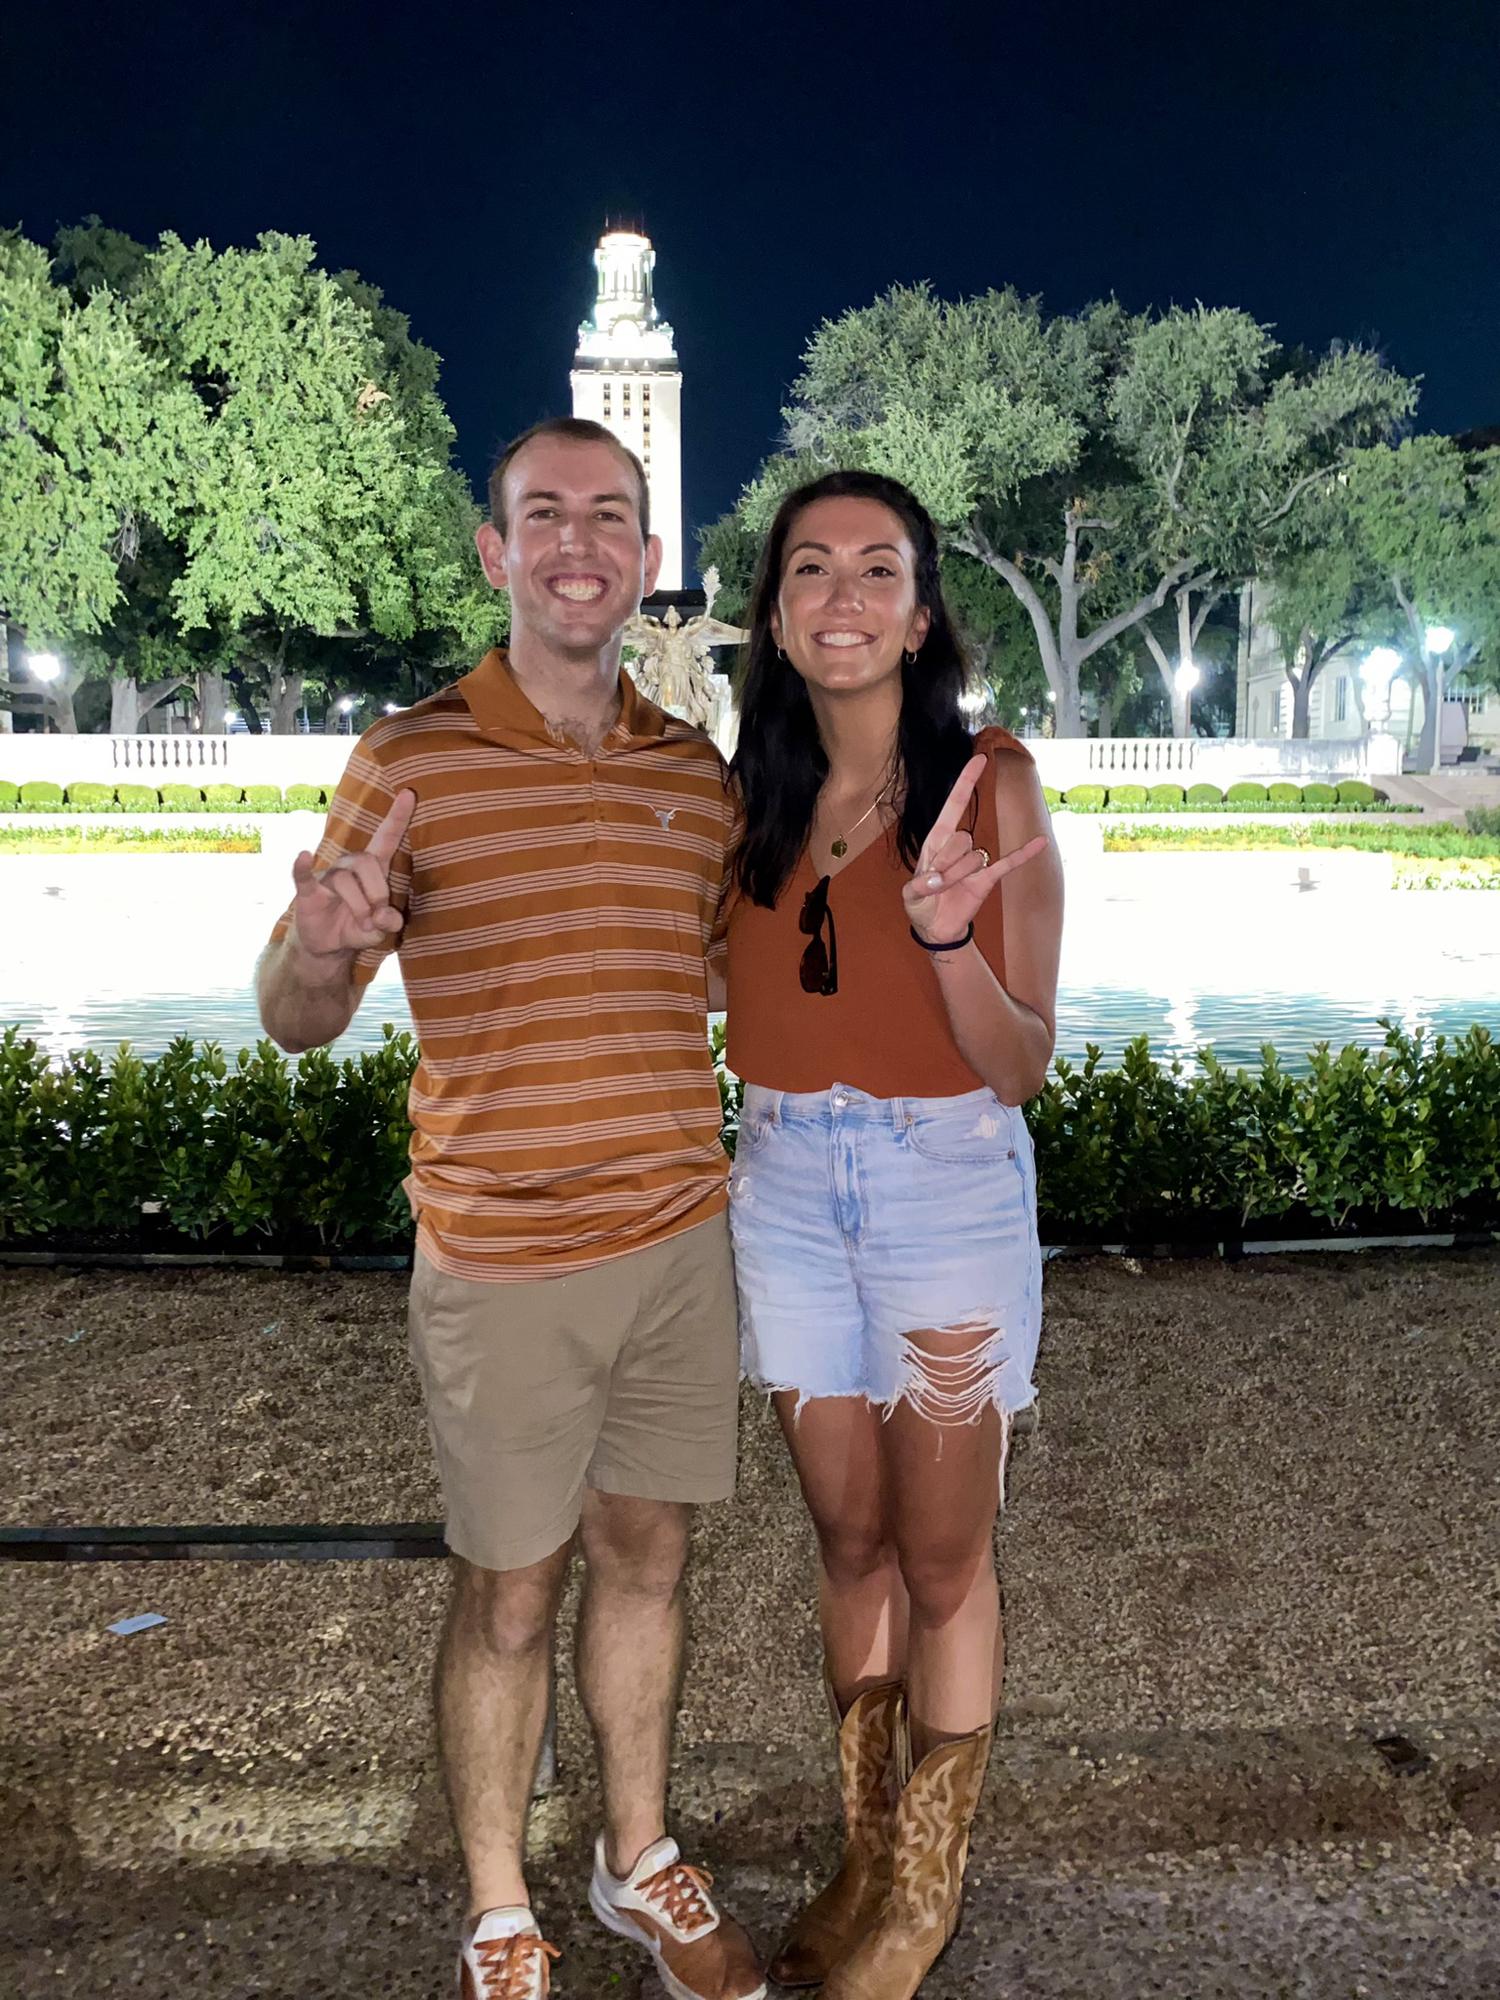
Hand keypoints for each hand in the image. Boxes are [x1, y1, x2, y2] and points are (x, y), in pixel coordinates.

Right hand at [289, 789, 416, 959]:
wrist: (328, 946)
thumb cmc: (357, 927)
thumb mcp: (380, 930)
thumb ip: (389, 923)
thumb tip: (387, 917)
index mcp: (372, 869)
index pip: (386, 838)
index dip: (397, 817)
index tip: (409, 794)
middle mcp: (349, 866)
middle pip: (366, 862)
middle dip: (377, 892)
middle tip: (377, 919)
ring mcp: (327, 877)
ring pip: (344, 879)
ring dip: (359, 905)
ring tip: (363, 925)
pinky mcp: (308, 891)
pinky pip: (303, 876)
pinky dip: (302, 866)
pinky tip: (304, 856)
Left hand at [903, 755, 1047, 944]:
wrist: (936, 928)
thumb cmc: (920, 905)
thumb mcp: (910, 896)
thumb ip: (920, 886)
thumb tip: (938, 879)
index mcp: (935, 841)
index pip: (953, 806)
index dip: (965, 783)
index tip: (979, 759)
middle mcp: (957, 846)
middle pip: (961, 839)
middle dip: (946, 862)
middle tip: (935, 882)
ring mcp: (974, 862)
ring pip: (974, 857)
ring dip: (958, 876)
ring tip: (947, 889)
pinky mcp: (986, 880)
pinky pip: (1007, 864)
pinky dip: (1023, 854)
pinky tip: (1040, 843)